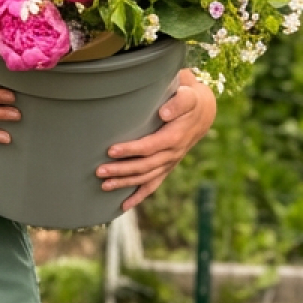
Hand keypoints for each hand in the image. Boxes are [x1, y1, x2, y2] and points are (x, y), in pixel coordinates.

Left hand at [94, 70, 215, 208]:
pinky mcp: (166, 167)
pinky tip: (123, 206)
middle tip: (99, 171)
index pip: (150, 147)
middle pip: (144, 166)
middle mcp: (172, 154)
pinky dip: (138, 196)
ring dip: (124, 183)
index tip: (111, 150)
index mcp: (174, 137)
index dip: (131, 150)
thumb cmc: (189, 100)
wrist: (202, 112)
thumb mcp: (188, 95)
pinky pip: (152, 185)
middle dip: (121, 170)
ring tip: (103, 185)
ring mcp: (169, 163)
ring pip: (145, 178)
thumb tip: (164, 112)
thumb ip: (178, 102)